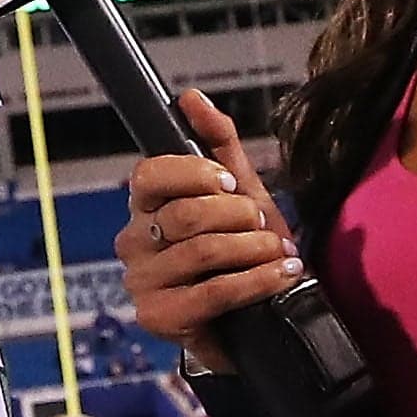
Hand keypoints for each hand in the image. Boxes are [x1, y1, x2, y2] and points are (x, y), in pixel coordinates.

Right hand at [115, 90, 300, 370]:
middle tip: (263, 227)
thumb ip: (218, 143)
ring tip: (279, 252)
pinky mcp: (160, 319)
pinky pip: (213, 291)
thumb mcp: (239, 193)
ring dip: (254, 249)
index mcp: (144, 207)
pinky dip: (257, 280)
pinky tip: (282, 274)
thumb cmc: (242, 252)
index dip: (194, 173)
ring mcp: (142, 283)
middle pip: (184, 214)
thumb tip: (189, 97)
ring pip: (201, 251)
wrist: (257, 319)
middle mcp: (134, 243)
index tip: (229, 183)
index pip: (148, 174)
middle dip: (238, 216)